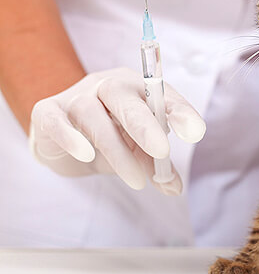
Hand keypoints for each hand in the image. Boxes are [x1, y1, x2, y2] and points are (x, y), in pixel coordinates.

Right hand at [29, 67, 205, 194]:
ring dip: (117, 151)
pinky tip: (85, 155)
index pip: (162, 94)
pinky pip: (56, 121)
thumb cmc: (110, 139)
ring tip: (137, 181)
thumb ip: (157, 167)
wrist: (63, 140)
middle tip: (163, 151)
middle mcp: (108, 85)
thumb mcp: (138, 152)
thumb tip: (174, 188)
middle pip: (125, 99)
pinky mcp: (47, 111)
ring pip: (94, 116)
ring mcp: (76, 96)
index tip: (197, 132)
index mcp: (138, 89)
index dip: (180, 111)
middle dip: (146, 125)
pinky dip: (70, 137)